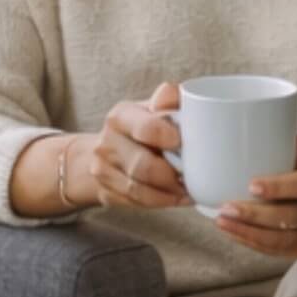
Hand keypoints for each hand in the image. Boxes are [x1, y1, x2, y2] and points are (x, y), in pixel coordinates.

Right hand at [89, 83, 190, 209]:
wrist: (105, 150)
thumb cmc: (140, 127)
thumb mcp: (151, 108)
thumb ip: (167, 99)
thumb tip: (176, 93)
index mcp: (121, 116)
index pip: (145, 128)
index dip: (165, 137)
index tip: (182, 142)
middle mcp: (106, 142)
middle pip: (143, 166)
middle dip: (172, 175)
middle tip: (194, 176)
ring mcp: (102, 169)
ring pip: (139, 190)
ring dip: (169, 193)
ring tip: (189, 190)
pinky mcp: (106, 192)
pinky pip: (136, 203)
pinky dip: (161, 202)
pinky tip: (177, 198)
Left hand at [215, 138, 296, 257]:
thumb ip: (283, 141)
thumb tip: (246, 120)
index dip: (278, 187)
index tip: (251, 185)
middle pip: (289, 217)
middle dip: (254, 215)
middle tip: (225, 208)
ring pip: (281, 239)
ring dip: (248, 232)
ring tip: (222, 222)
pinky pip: (277, 250)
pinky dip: (252, 243)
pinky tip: (233, 233)